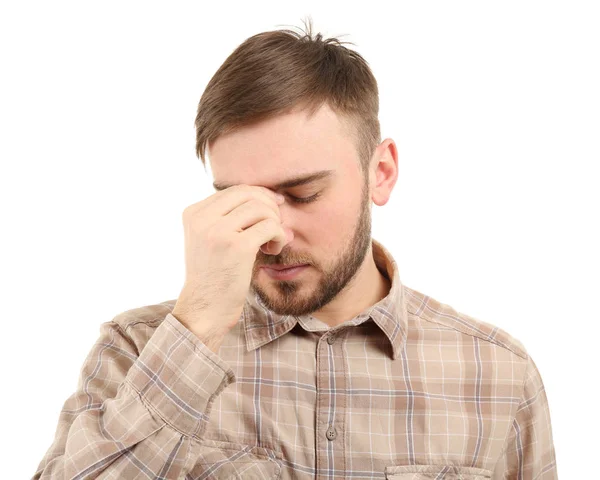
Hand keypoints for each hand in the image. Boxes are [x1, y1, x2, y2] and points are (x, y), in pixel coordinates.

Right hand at [171, 184, 292, 352]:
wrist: (204, 309)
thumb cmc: (213, 276)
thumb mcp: (211, 239)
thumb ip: (231, 216)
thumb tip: (273, 197)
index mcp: (193, 213)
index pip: (235, 190)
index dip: (260, 196)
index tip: (274, 209)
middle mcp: (202, 218)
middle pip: (250, 195)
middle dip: (270, 207)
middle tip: (275, 227)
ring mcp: (218, 231)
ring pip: (261, 209)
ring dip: (275, 224)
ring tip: (271, 243)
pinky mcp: (237, 246)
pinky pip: (270, 227)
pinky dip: (279, 236)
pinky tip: (273, 249)